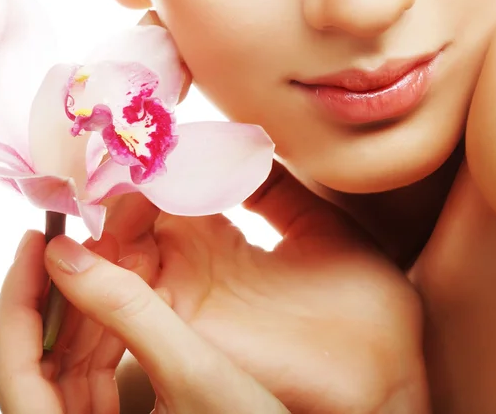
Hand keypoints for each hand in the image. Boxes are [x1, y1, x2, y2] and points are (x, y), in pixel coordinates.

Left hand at [0, 224, 287, 413]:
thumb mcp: (192, 368)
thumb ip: (128, 310)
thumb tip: (68, 255)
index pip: (14, 371)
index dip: (18, 301)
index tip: (36, 244)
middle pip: (37, 364)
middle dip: (57, 296)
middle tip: (74, 241)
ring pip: (66, 366)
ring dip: (83, 310)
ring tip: (103, 260)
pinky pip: (93, 374)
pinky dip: (105, 332)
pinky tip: (121, 298)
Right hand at [113, 163, 430, 413]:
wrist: (384, 363)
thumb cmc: (359, 298)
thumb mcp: (314, 223)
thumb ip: (275, 185)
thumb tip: (247, 143)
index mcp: (224, 244)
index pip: (169, 198)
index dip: (159, 164)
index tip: (156, 131)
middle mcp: (196, 268)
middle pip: (136, 218)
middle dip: (129, 179)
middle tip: (133, 144)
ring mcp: (186, 297)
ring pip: (120, 247)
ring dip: (119, 206)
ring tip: (131, 167)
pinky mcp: (184, 326)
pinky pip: (126, 290)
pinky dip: (111, 252)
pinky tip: (128, 207)